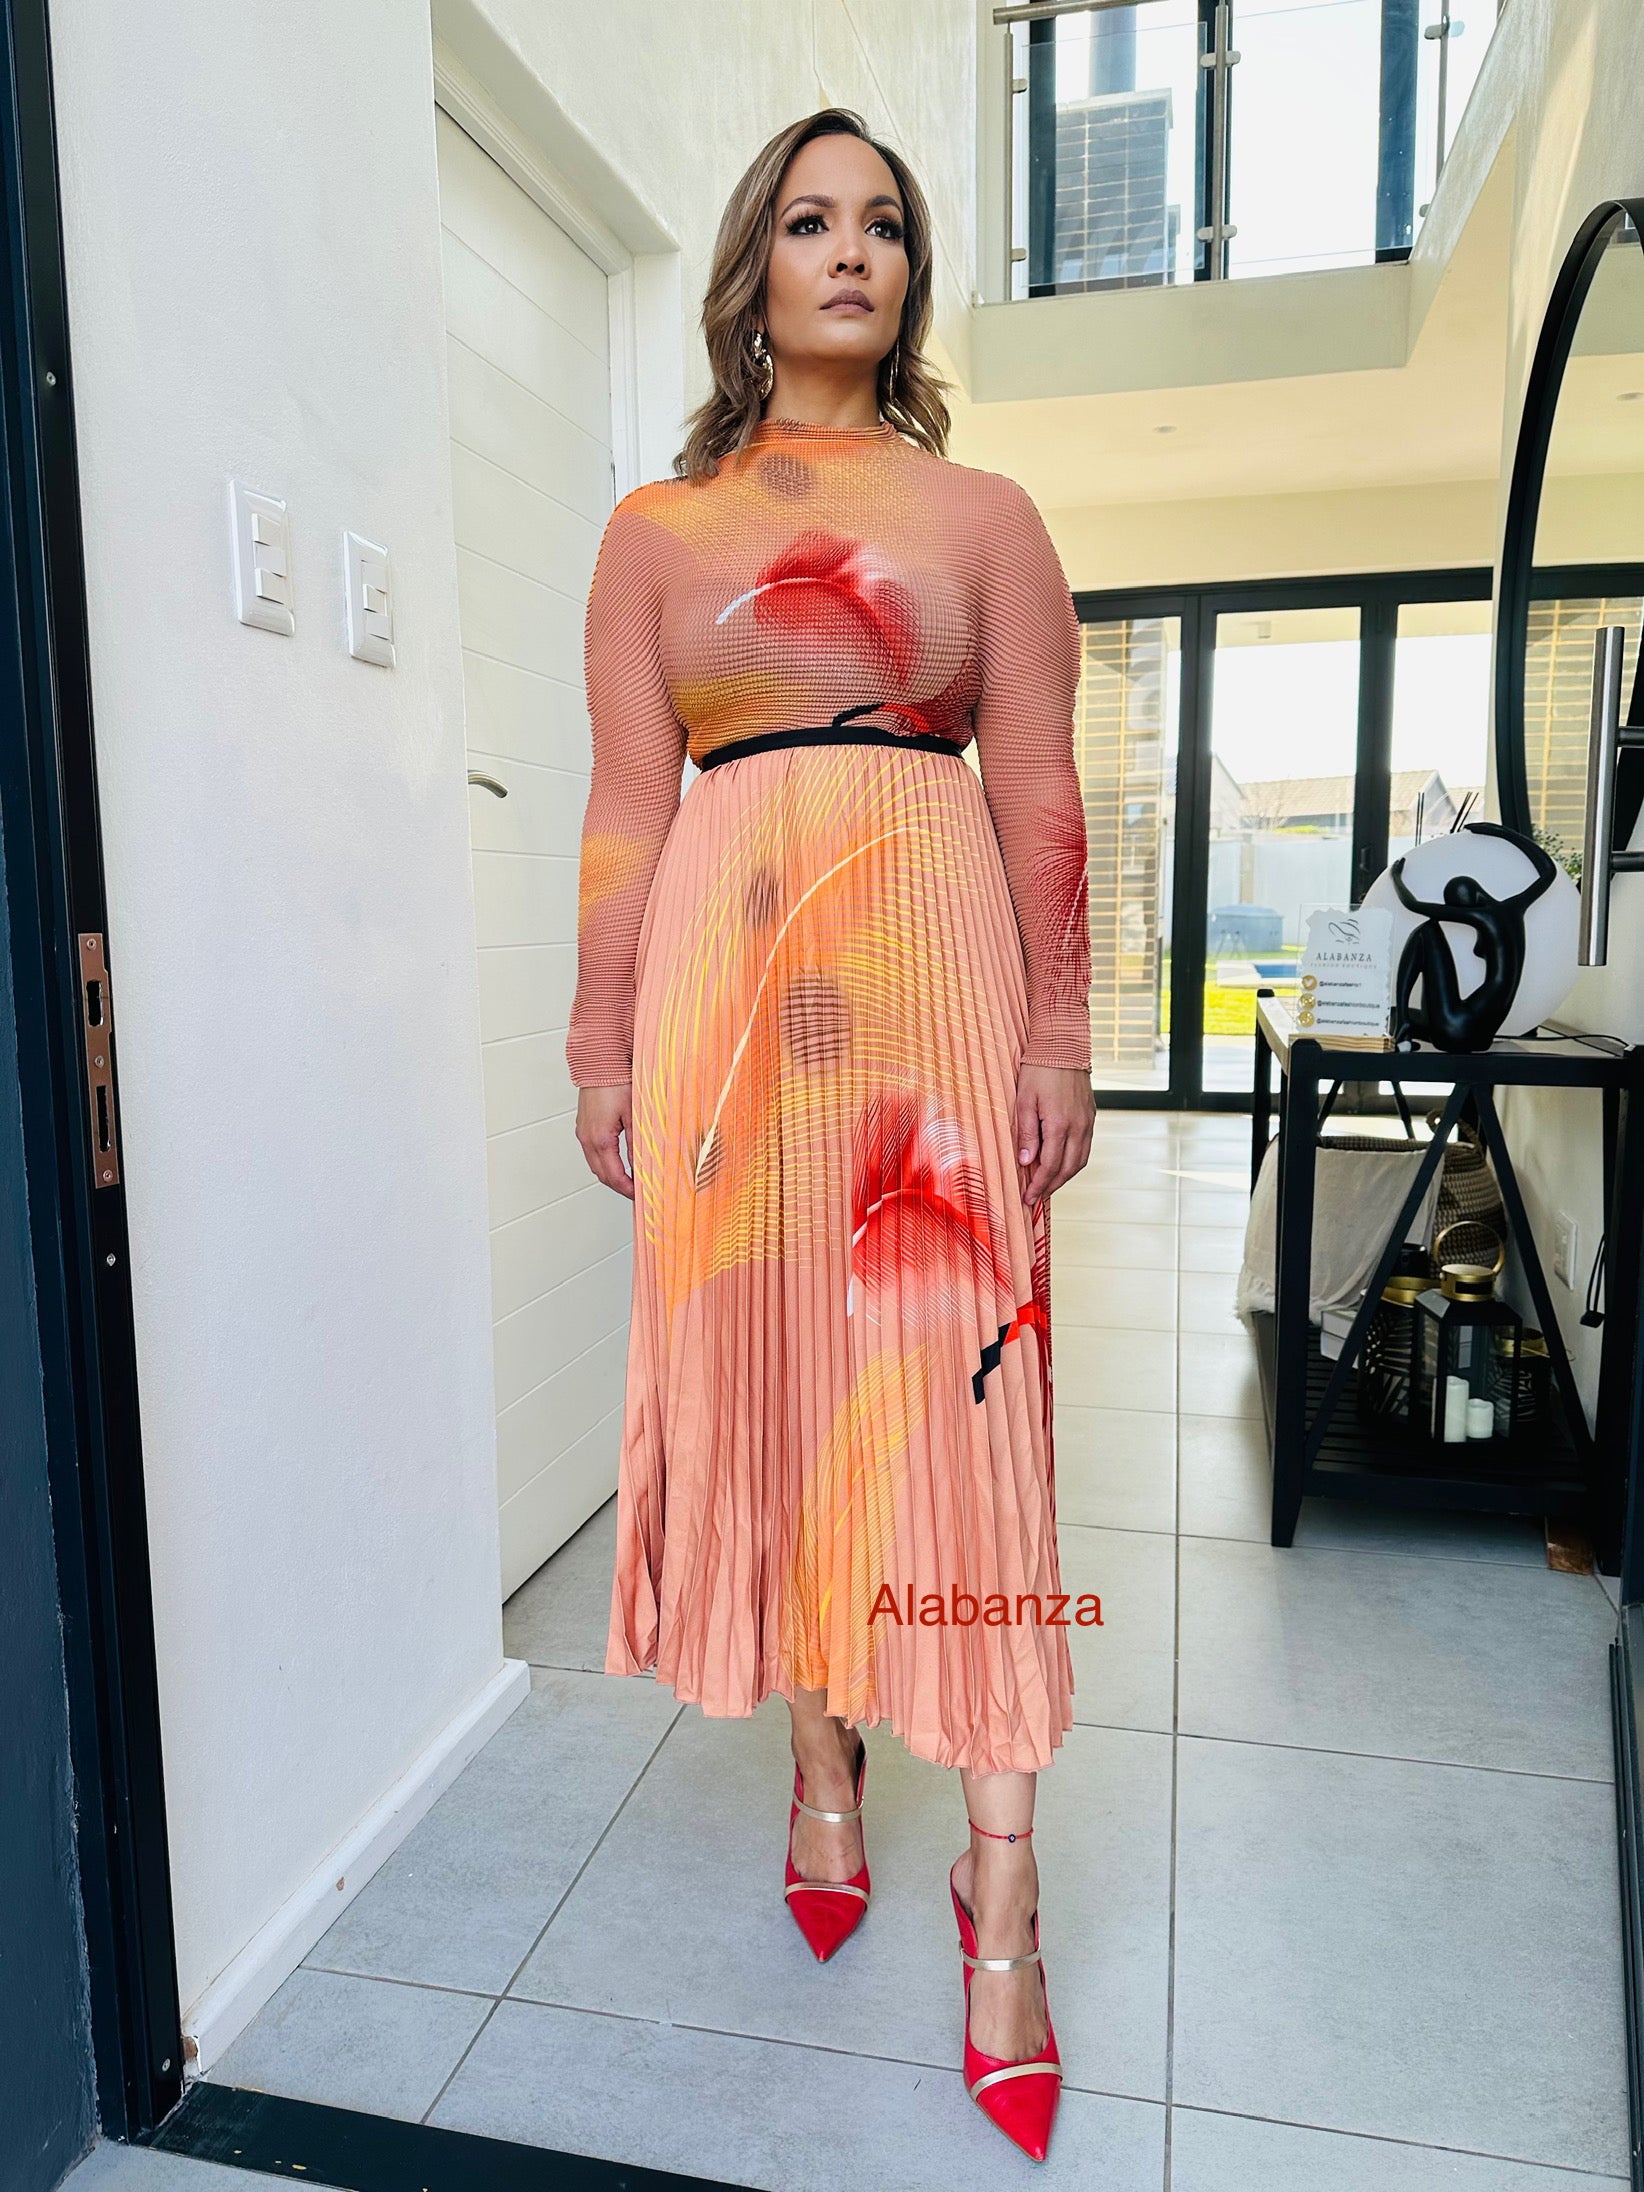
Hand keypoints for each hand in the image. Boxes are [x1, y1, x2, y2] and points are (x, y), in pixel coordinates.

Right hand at [576, 1083, 634, 1199]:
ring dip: (611, 1175)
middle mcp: (587, 1138)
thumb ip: (637, 1144)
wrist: (599, 1062)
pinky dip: (605, 1162)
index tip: (639, 1195)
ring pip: (595, 1164)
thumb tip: (642, 1165)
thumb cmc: (616, 1082)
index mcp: (600, 1139)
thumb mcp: (634, 1115)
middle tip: (636, 1191)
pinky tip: (618, 1161)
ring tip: (629, 1179)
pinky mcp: (584, 1126)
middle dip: (618, 1186)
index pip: (613, 1176)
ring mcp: (583, 1132)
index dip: (627, 1189)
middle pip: (601, 1174)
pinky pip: (592, 1152)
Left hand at [1014, 1064, 1094, 1208]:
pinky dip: (1073, 1162)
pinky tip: (1060, 1164)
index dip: (1039, 1186)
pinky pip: (1085, 1147)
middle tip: (1036, 1197)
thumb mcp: (1024, 1101)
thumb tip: (1026, 1162)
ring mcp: (1088, 1122)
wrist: (1064, 1046)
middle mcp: (1078, 1127)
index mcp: (1060, 1125)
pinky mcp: (1091, 1116)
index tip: (1028, 1198)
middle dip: (1051, 1187)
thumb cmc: (1040, 1070)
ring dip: (1064, 1177)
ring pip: (1080, 1161)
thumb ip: (1026, 1134)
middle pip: (1067, 1169)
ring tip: (1048, 1185)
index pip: (1049, 1166)